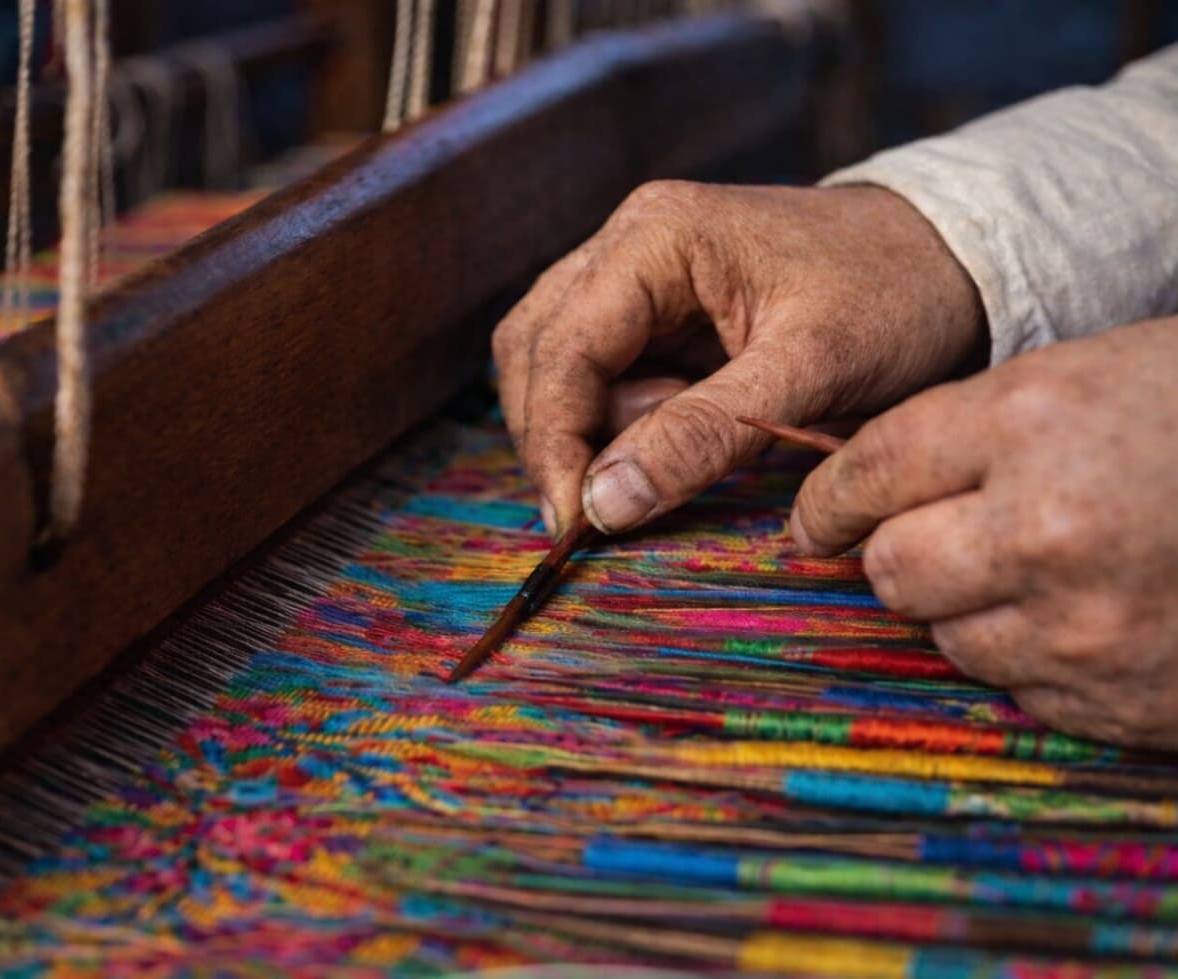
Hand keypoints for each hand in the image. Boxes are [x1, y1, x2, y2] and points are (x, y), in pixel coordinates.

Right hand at [493, 181, 984, 537]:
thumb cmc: (895, 296)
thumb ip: (701, 435)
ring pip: (556, 363)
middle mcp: (629, 243)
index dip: (554, 441)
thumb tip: (602, 504)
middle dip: (559, 437)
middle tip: (600, 510)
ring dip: (588, 429)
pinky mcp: (656, 309)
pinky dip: (619, 422)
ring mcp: (637, 272)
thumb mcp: (807, 371)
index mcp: (656, 237)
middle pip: (536, 350)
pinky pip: (601, 373)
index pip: (562, 348)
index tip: (573, 522)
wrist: (956, 257)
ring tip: (670, 455)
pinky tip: (675, 439)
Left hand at [791, 317, 1177, 748]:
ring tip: (1049, 567)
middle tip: (940, 536)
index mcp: (1032, 424)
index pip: (867, 475)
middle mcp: (1047, 530)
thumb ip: (967, 432)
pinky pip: (1026, 691)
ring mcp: (1091, 628)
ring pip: (952, 640)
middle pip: (892, 573)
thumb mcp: (1086, 375)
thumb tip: (851, 497)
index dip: (827, 500)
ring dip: (975, 610)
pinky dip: (1042, 659)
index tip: (818, 517)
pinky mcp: (1130, 701)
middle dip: (901, 555)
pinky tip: (1101, 612)